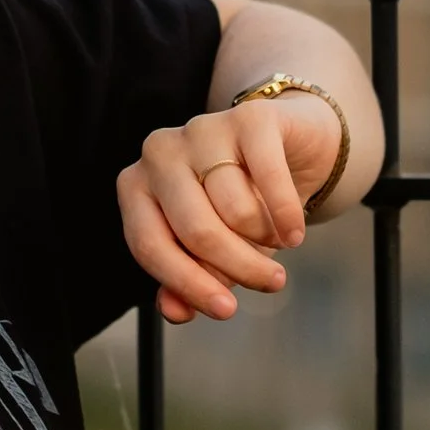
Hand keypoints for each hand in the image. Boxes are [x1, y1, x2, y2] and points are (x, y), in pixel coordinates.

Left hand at [114, 93, 342, 323]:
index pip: (149, 245)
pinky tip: (295, 232)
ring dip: (265, 238)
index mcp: (135, 186)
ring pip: (235, 209)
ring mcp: (202, 130)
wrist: (287, 143)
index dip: (188, 284)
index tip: (227, 310)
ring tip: (278, 240)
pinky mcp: (248, 117)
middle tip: (271, 283)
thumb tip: (174, 312)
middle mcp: (159, 152)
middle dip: (239, 267)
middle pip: (196, 230)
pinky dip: (285, 215)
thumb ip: (187, 280)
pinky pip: (268, 178)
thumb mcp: (211, 247)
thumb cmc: (239, 200)